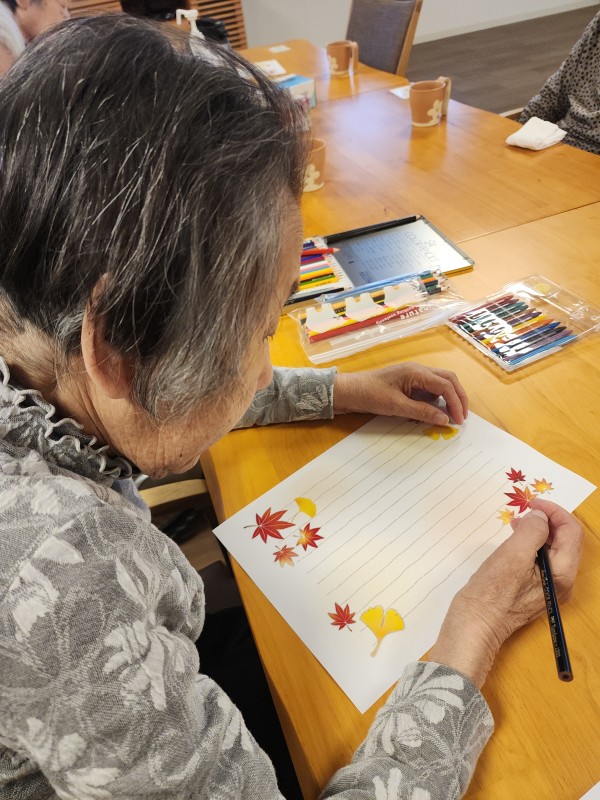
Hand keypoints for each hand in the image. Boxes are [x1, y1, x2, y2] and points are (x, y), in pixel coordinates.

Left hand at [332, 363, 467, 424]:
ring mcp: (413, 375)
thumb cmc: (369, 395)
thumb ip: (422, 412)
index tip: (458, 420)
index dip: (456, 403)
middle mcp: (418, 370)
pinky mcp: (408, 382)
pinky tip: (436, 410)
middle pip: (448, 379)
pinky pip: (429, 387)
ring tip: (452, 414)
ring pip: (440, 382)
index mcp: (416, 372)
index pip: (445, 385)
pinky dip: (437, 398)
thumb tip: (445, 419)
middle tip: (462, 416)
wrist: (348, 390)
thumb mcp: (396, 406)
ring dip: (449, 396)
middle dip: (458, 397)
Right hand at [428, 499, 582, 687]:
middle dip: (547, 520)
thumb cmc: (493, 592)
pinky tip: (514, 541)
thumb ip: (533, 531)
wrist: (474, 624)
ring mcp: (548, 587)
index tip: (532, 503)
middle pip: (565, 541)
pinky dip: (530, 545)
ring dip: (538, 531)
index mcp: (562, 573)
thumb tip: (540, 516)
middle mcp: (561, 581)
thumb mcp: (513, 555)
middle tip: (524, 510)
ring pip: (552, 549)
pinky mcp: (533, 589)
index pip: (571, 532)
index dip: (554, 512)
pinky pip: (540, 560)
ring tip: (517, 523)